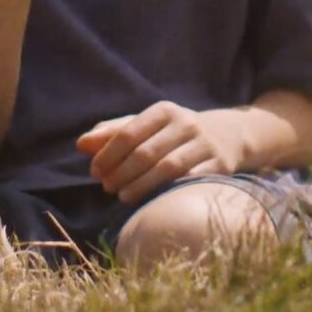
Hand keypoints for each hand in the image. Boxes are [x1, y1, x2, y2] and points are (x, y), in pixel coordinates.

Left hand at [76, 101, 242, 203]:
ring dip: (141, 185)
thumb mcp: (148, 125)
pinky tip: (153, 201)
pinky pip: (190, 181)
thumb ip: (114, 133)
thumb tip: (81, 144)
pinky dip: (169, 191)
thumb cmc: (176, 133)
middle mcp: (186, 124)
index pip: (128, 133)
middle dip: (121, 172)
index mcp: (164, 111)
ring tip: (123, 198)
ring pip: (167, 168)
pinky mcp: (219, 166)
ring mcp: (204, 145)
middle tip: (106, 187)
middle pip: (146, 152)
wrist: (230, 135)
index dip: (108, 154)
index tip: (94, 171)